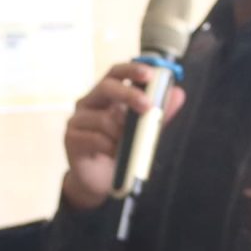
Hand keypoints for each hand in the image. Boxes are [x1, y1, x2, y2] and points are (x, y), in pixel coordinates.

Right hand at [61, 64, 186, 209]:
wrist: (99, 181)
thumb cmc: (119, 151)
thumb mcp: (143, 131)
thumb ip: (159, 114)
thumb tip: (179, 94)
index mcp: (105, 95)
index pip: (116, 73)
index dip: (131, 69)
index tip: (149, 74)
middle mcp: (88, 103)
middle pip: (106, 87)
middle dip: (128, 94)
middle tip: (147, 106)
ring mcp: (77, 120)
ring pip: (103, 118)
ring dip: (121, 133)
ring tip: (128, 145)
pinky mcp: (72, 138)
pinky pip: (95, 138)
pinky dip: (110, 147)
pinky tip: (115, 154)